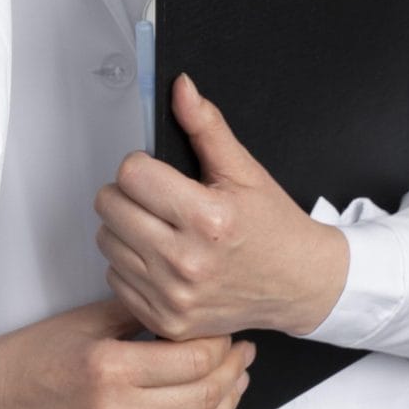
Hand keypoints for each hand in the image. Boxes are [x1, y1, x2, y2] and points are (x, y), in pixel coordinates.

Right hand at [0, 298, 250, 408]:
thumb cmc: (30, 357)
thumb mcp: (82, 321)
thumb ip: (137, 313)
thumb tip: (187, 308)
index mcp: (108, 368)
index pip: (193, 358)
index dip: (221, 343)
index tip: (228, 331)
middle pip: (205, 396)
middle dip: (233, 371)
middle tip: (242, 352)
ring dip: (229, 406)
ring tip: (233, 383)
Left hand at [96, 75, 349, 339]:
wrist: (301, 285)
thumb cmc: (274, 229)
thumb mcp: (244, 171)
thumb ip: (206, 126)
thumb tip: (180, 87)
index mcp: (208, 219)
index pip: (130, 173)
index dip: (142, 166)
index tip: (160, 174)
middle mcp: (188, 262)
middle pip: (110, 206)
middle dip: (129, 194)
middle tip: (159, 200)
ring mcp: (175, 297)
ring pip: (106, 241)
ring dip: (126, 229)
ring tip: (161, 228)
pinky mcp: (166, 321)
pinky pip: (114, 278)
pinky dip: (130, 266)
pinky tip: (162, 259)